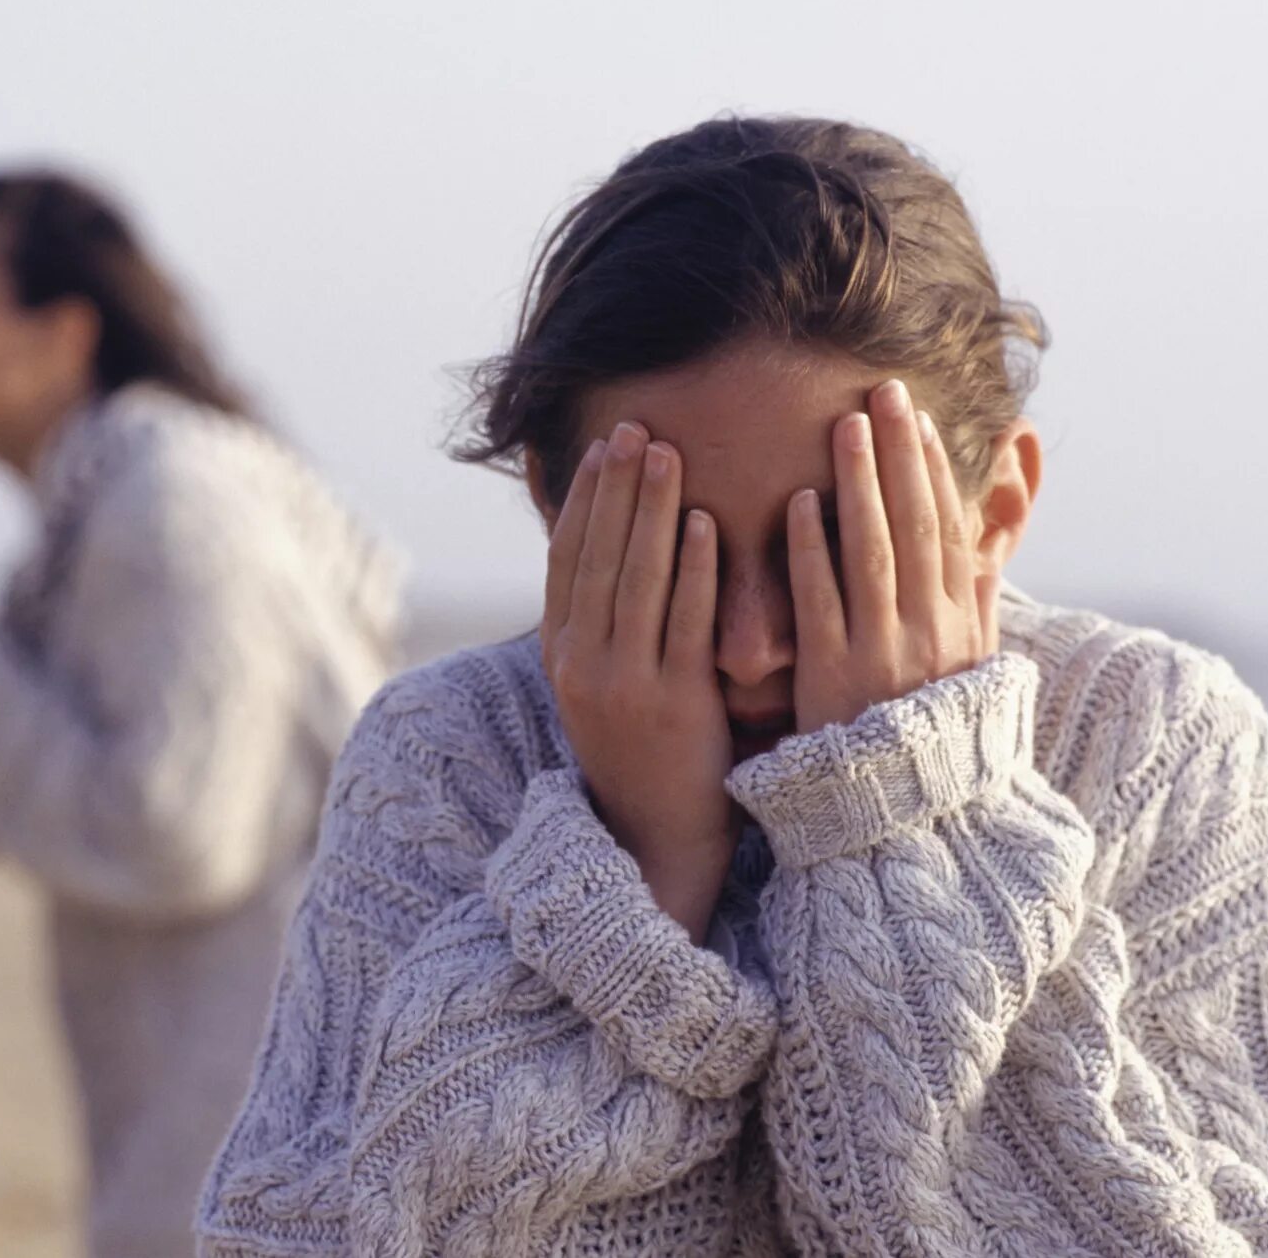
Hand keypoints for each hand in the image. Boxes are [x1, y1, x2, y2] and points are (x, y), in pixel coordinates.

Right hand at [542, 420, 738, 938]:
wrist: (656, 839)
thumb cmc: (641, 751)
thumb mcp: (601, 684)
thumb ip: (605, 623)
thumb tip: (613, 551)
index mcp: (560, 655)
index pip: (566, 558)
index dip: (584, 499)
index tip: (604, 448)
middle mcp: (581, 664)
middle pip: (598, 556)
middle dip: (617, 486)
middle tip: (638, 428)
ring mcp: (624, 684)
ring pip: (635, 579)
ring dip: (651, 510)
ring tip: (667, 454)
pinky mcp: (672, 703)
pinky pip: (683, 622)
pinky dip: (694, 569)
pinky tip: (707, 523)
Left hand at [787, 379, 999, 734]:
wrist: (901, 819)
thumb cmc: (929, 741)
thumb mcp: (968, 674)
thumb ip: (975, 612)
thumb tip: (988, 555)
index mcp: (960, 628)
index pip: (951, 533)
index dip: (937, 474)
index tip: (921, 422)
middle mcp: (928, 634)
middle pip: (916, 527)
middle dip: (902, 456)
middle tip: (886, 393)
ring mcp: (881, 653)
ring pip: (872, 553)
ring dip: (859, 484)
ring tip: (846, 426)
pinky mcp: (833, 677)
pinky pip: (822, 602)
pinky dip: (812, 550)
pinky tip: (799, 503)